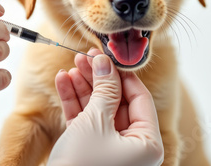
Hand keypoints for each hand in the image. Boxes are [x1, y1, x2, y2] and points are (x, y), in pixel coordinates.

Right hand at [49, 49, 163, 165]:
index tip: (107, 56)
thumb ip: (104, 90)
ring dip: (84, 87)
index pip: (140, 99)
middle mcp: (133, 149)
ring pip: (100, 110)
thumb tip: (105, 62)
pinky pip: (86, 123)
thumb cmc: (81, 165)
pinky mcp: (90, 153)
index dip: (122, 75)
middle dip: (99, 79)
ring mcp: (111, 152)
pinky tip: (63, 81)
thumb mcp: (96, 122)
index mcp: (148, 144)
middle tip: (84, 56)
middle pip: (118, 102)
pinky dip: (74, 103)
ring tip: (70, 66)